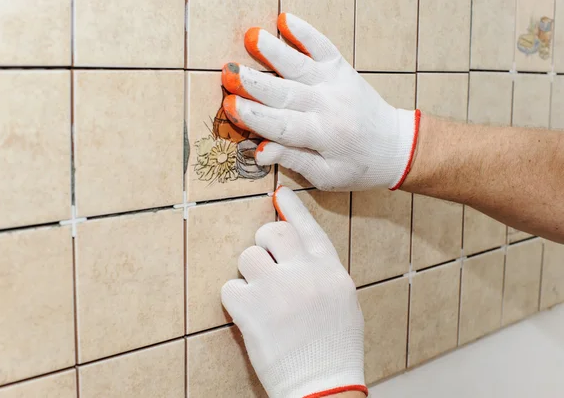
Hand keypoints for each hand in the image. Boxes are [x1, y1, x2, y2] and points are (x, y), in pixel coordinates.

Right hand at [221, 13, 419, 190]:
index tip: (229, 105)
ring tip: (253, 37)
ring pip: (301, 66)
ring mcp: (336, 84)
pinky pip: (323, 47)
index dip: (254, 117)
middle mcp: (328, 107)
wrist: (396, 146)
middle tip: (228, 73)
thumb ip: (293, 160)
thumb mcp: (326, 175)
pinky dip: (306, 32)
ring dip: (275, 51)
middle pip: (286, 93)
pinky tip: (286, 20)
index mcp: (323, 137)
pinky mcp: (342, 70)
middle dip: (254, 83)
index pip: (282, 126)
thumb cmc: (358, 166)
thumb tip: (259, 151)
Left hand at [221, 186, 366, 397]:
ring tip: (259, 297)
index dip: (293, 209)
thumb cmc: (334, 347)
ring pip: (246, 256)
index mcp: (330, 271)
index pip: (308, 229)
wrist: (322, 384)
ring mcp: (276, 288)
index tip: (280, 193)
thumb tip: (299, 252)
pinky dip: (235, 300)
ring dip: (248, 274)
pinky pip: (229, 287)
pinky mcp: (251, 308)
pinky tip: (249, 316)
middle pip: (271, 232)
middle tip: (266, 264)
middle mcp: (304, 273)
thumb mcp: (342, 302)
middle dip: (264, 243)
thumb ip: (321, 272)